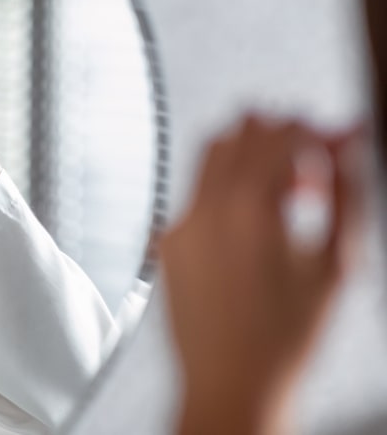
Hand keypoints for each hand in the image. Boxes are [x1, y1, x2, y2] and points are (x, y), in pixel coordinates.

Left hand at [160, 114, 366, 433]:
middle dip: (279, 135)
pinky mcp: (168, 242)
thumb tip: (347, 145)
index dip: (314, 130)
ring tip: (287, 195)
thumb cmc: (286, 338)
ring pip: (211, 158)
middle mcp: (205, 208)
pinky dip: (227, 191)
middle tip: (311, 160)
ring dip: (250, 158)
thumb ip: (344, 193)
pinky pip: (196, 195)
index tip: (335, 139)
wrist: (231, 384)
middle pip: (238, 133)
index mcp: (249, 208)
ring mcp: (180, 223)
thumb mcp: (335, 263)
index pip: (280, 134)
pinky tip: (256, 226)